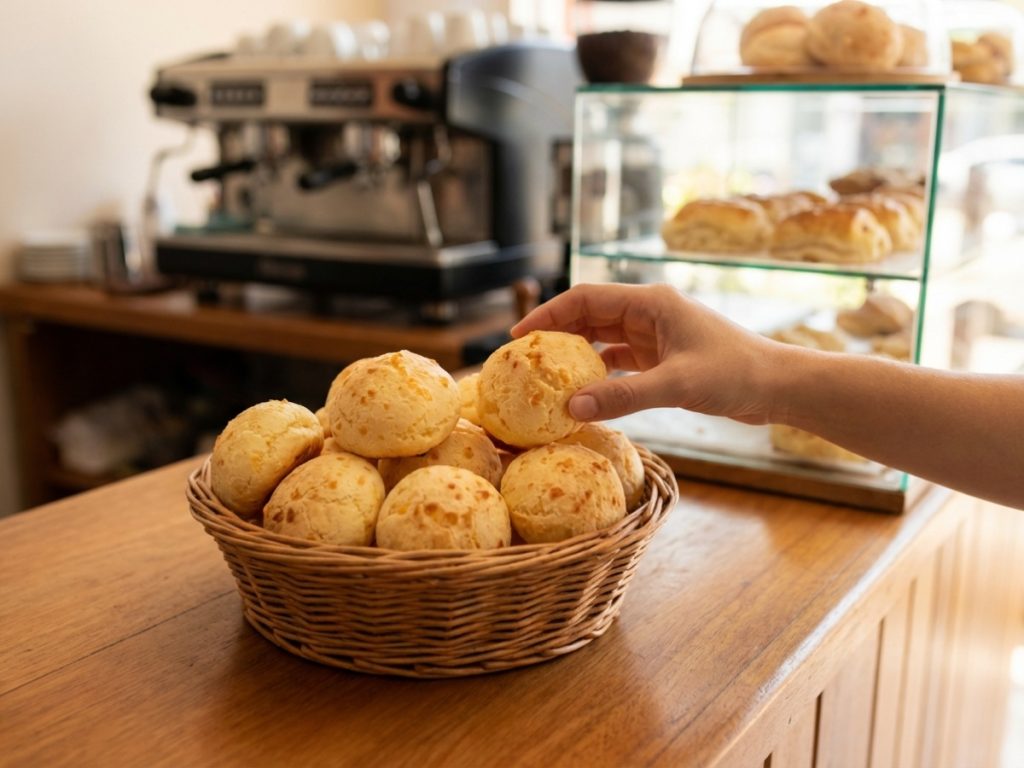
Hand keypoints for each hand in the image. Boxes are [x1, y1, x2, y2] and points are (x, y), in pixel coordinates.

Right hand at [510, 283, 780, 423]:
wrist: (778, 387)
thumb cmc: (736, 374)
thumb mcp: (676, 385)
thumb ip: (623, 396)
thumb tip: (572, 407)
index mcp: (651, 303)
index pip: (586, 298)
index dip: (549, 313)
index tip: (520, 335)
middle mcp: (650, 313)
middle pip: (590, 316)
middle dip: (557, 334)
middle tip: (526, 359)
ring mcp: (657, 336)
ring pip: (604, 339)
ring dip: (577, 355)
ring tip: (547, 376)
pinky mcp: (665, 358)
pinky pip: (621, 362)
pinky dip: (601, 375)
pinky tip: (584, 393)